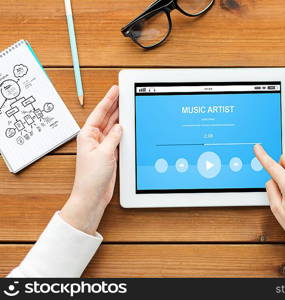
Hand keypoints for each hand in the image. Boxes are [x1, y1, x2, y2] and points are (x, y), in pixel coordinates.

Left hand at [61, 85, 121, 235]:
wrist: (92, 195)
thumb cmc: (91, 177)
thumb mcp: (105, 153)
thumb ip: (113, 137)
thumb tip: (119, 127)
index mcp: (88, 135)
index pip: (100, 112)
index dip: (108, 100)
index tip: (115, 89)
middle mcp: (94, 138)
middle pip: (107, 117)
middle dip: (115, 105)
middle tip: (124, 93)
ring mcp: (102, 146)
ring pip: (113, 127)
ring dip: (120, 117)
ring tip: (128, 105)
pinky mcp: (109, 154)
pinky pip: (117, 138)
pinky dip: (123, 131)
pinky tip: (129, 125)